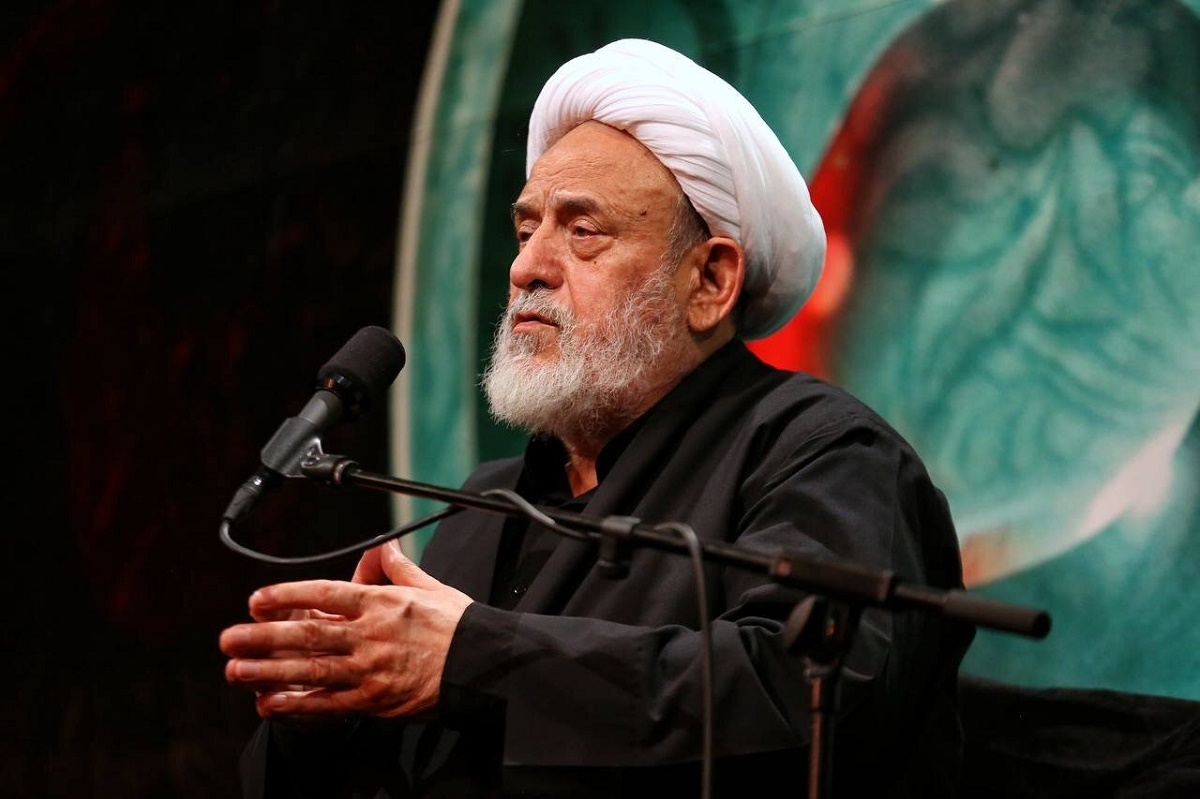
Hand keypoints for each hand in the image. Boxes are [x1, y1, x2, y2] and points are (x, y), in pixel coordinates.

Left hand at [220, 540, 472, 720]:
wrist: (484, 665)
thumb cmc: (459, 625)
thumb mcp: (431, 587)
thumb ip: (398, 570)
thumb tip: (383, 548)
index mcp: (383, 603)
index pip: (325, 595)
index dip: (287, 596)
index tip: (257, 599)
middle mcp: (371, 635)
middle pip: (307, 635)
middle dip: (263, 637)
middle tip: (228, 638)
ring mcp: (370, 670)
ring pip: (310, 671)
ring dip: (268, 671)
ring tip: (236, 670)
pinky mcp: (374, 701)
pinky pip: (328, 704)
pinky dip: (297, 704)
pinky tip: (269, 703)